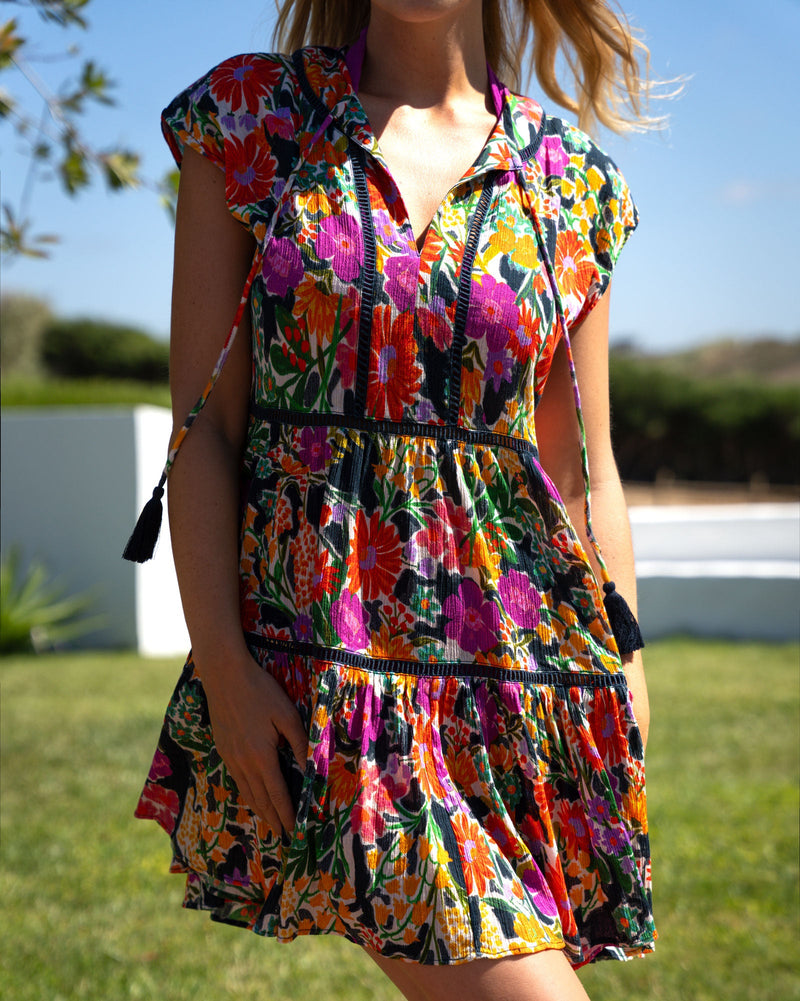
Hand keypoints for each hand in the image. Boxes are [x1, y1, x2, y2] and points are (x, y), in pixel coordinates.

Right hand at [197, 648, 307, 834]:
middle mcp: (243, 762)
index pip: (277, 794)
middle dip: (273, 819)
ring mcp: (230, 757)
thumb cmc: (260, 691)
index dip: (287, 814)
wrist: (224, 675)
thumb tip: (310, 768)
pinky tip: (252, 795)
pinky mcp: (223, 749)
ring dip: (259, 809)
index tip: (294, 832)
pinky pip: (237, 780)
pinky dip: (247, 793)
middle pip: (260, 799)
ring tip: (270, 822)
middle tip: (284, 835)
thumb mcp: (286, 714)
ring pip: (246, 792)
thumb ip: (299, 743)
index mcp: (261, 756)